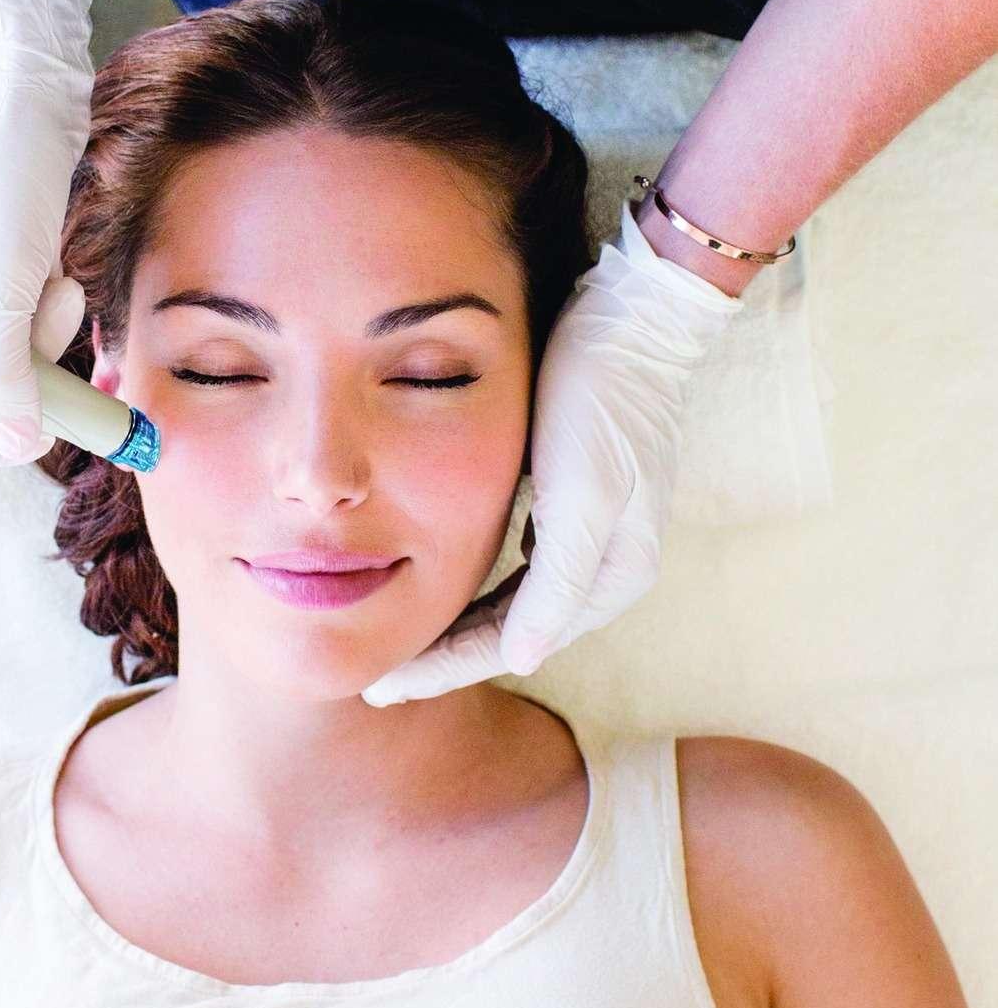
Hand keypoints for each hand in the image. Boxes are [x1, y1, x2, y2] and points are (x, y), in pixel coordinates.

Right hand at [0, 0, 99, 464]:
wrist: (20, 84)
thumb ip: (3, 380)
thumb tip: (20, 446)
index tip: (26, 427)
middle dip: (23, 377)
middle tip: (55, 352)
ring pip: (3, 358)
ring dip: (41, 338)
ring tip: (54, 288)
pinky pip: (19, 320)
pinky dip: (43, 309)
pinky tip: (54, 272)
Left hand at [361, 199, 744, 704]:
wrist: (631, 319)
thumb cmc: (601, 399)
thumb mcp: (584, 490)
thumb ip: (559, 580)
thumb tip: (523, 659)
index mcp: (612, 576)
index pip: (514, 643)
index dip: (447, 668)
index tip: (384, 689)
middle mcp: (602, 567)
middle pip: (507, 632)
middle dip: (442, 657)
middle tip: (375, 683)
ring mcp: (585, 536)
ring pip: (504, 603)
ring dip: (451, 625)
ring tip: (393, 645)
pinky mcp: (565, 504)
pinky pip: (507, 566)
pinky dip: (465, 583)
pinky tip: (423, 584)